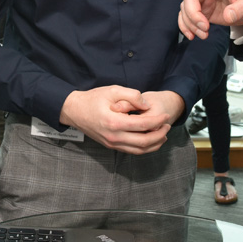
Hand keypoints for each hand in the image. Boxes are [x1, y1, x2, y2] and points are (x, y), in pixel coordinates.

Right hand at [59, 86, 177, 153]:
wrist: (74, 111)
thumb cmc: (93, 99)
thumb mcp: (113, 90)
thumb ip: (132, 96)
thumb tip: (147, 106)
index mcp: (114, 122)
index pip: (143, 125)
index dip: (158, 121)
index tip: (166, 115)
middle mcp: (114, 137)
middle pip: (144, 142)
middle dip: (160, 134)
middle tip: (168, 125)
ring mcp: (112, 144)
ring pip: (139, 150)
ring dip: (155, 144)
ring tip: (163, 134)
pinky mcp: (111, 146)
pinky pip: (132, 151)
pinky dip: (145, 148)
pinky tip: (151, 140)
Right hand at [162, 0, 242, 39]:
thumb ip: (241, 9)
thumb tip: (227, 16)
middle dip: (192, 13)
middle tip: (204, 27)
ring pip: (186, 9)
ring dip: (191, 24)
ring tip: (204, 35)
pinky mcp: (201, 11)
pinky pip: (187, 18)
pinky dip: (187, 27)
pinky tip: (193, 36)